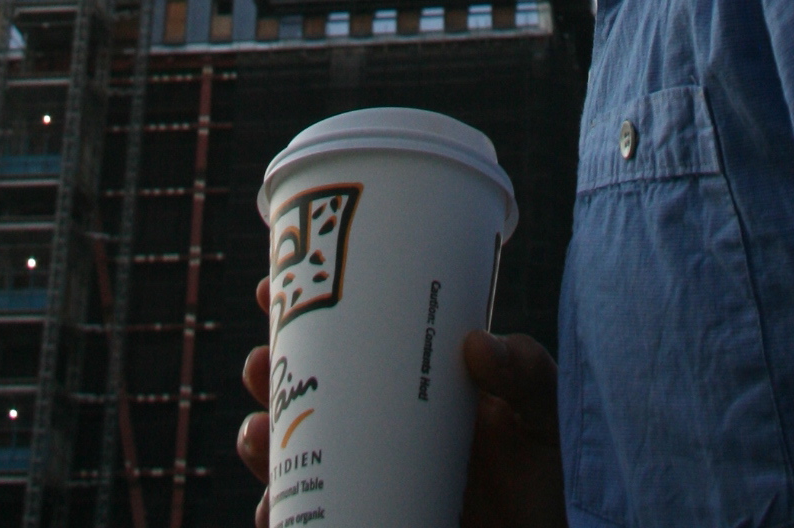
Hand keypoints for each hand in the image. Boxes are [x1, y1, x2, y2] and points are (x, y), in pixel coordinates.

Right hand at [237, 291, 566, 527]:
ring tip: (256, 434)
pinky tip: (271, 508)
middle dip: (265, 374)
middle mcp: (372, 424)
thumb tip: (477, 344)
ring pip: (288, 454)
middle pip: (300, 390)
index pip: (341, 334)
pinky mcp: (360, 519)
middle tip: (258, 363)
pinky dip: (280, 513)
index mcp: (402, 379)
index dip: (298, 310)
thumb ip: (524, 369)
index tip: (265, 288)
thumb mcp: (537, 406)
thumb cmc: (533, 468)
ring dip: (259, 442)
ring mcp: (363, 475)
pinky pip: (306, 518)